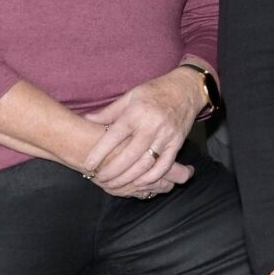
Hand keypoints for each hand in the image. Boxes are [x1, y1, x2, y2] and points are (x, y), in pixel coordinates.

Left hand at [81, 67, 205, 193]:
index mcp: (137, 112)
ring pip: (145, 164)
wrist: (186, 89)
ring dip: (129, 178)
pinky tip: (139, 183)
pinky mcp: (177, 143)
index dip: (99, 153)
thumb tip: (87, 120)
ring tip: (115, 185)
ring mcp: (166, 136)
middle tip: (100, 179)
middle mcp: (152, 125)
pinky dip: (151, 178)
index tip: (88, 165)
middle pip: (129, 155)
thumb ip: (109, 112)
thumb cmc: (154, 92)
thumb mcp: (130, 96)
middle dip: (112, 171)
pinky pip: (164, 166)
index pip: (114, 136)